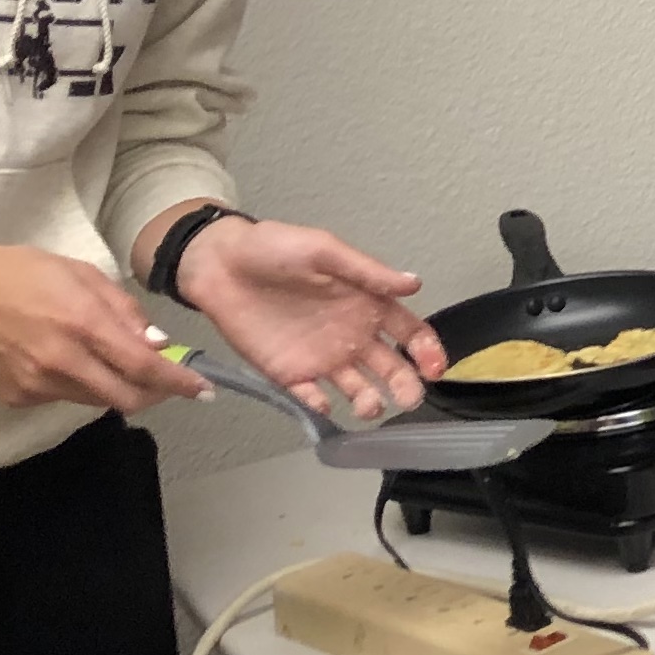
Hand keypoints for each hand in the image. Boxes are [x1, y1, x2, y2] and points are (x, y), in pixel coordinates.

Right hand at [0, 239, 212, 414]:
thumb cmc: (16, 272)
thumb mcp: (79, 273)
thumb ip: (123, 309)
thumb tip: (159, 344)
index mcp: (83, 323)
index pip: (145, 367)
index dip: (178, 383)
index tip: (202, 389)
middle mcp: (61, 361)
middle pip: (125, 398)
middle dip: (153, 395)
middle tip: (165, 383)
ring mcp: (36, 385)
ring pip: (95, 400)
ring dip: (114, 387)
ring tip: (106, 359)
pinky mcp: (15, 398)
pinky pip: (62, 398)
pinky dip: (77, 384)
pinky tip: (62, 358)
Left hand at [177, 217, 445, 421]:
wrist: (220, 264)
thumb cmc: (275, 248)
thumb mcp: (325, 251)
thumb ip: (368, 272)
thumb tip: (415, 284)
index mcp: (367, 304)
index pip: (408, 333)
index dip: (427, 351)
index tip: (434, 367)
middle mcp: (351, 336)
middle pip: (390, 368)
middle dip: (405, 385)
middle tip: (407, 397)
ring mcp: (322, 357)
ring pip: (357, 389)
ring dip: (369, 401)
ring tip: (369, 406)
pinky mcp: (290, 374)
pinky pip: (311, 397)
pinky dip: (321, 406)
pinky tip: (324, 404)